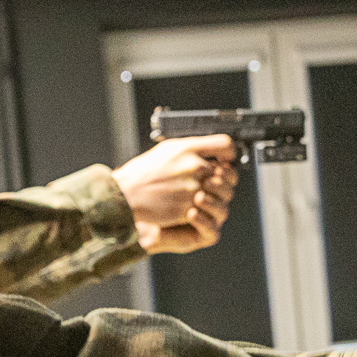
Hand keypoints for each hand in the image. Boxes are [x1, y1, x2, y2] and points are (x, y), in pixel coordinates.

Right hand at [110, 135, 238, 253]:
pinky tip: (193, 208)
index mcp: (188, 148)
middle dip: (225, 180)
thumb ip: (189, 149)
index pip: (225, 145)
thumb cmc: (141, 174)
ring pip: (222, 194)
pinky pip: (208, 210)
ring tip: (203, 197)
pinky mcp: (189, 207)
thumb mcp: (165, 150)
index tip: (227, 160)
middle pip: (228, 173)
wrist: (126, 195)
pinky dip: (204, 211)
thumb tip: (206, 150)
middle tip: (215, 184)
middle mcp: (194, 166)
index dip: (230, 154)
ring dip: (217, 198)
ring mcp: (193, 188)